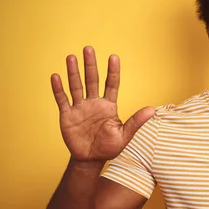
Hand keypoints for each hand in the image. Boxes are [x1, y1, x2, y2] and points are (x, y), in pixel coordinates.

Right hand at [51, 46, 154, 161]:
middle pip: (92, 80)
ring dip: (73, 72)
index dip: (113, 71)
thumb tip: (153, 110)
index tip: (113, 57)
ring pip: (76, 86)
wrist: (90, 159)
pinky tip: (56, 76)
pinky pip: (62, 99)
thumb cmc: (109, 147)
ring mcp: (80, 108)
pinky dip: (58, 88)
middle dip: (90, 65)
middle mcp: (94, 103)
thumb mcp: (125, 135)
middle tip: (88, 48)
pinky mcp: (67, 115)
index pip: (112, 84)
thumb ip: (136, 121)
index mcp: (109, 106)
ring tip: (71, 57)